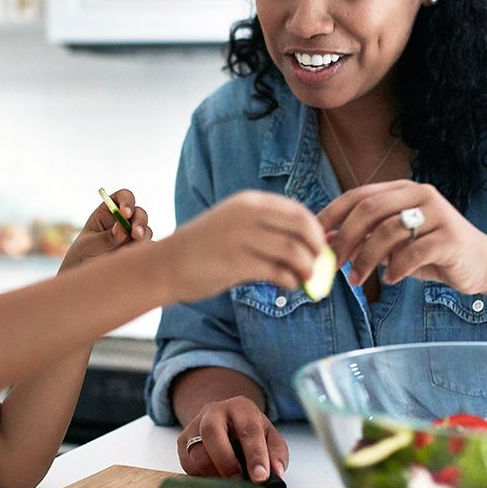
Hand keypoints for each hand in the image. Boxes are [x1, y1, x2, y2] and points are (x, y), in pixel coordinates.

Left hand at [59, 188, 149, 271]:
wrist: (85, 276)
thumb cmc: (82, 255)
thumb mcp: (89, 245)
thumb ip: (106, 237)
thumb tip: (122, 229)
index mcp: (109, 211)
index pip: (123, 197)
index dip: (127, 201)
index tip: (125, 213)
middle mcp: (124, 221)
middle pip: (139, 213)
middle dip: (139, 222)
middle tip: (135, 234)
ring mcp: (132, 235)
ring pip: (146, 231)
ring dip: (141, 238)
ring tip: (127, 251)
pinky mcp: (138, 250)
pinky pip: (148, 249)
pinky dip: (143, 252)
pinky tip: (131, 260)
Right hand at [160, 190, 325, 301]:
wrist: (166, 265)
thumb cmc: (203, 248)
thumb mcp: (234, 225)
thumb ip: (265, 228)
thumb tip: (306, 244)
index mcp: (249, 202)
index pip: (297, 210)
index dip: (315, 230)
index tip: (320, 247)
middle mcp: (247, 215)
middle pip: (301, 227)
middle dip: (317, 248)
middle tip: (320, 264)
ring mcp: (241, 238)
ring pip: (293, 251)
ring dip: (307, 268)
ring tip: (306, 279)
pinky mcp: (236, 263)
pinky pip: (277, 272)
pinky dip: (290, 281)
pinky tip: (289, 285)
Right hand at [177, 396, 288, 481]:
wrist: (224, 420)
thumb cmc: (250, 432)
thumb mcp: (269, 437)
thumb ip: (276, 454)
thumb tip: (275, 473)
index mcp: (240, 407)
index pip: (248, 429)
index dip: (255, 455)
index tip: (261, 478)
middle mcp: (214, 411)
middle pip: (212, 433)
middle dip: (226, 462)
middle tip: (239, 482)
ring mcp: (194, 425)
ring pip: (197, 453)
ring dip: (214, 474)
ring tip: (229, 484)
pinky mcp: (182, 441)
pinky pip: (187, 465)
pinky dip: (202, 477)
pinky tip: (216, 479)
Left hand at [319, 181, 486, 293]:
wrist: (481, 264)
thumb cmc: (431, 253)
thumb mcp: (393, 245)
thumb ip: (364, 238)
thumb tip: (325, 241)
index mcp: (404, 190)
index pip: (360, 195)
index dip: (333, 214)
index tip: (314, 235)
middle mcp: (420, 195)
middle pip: (370, 210)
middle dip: (345, 238)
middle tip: (333, 263)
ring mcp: (438, 214)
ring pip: (388, 232)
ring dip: (365, 259)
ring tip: (357, 280)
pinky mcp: (451, 238)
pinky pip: (412, 253)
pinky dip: (395, 269)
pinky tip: (389, 280)